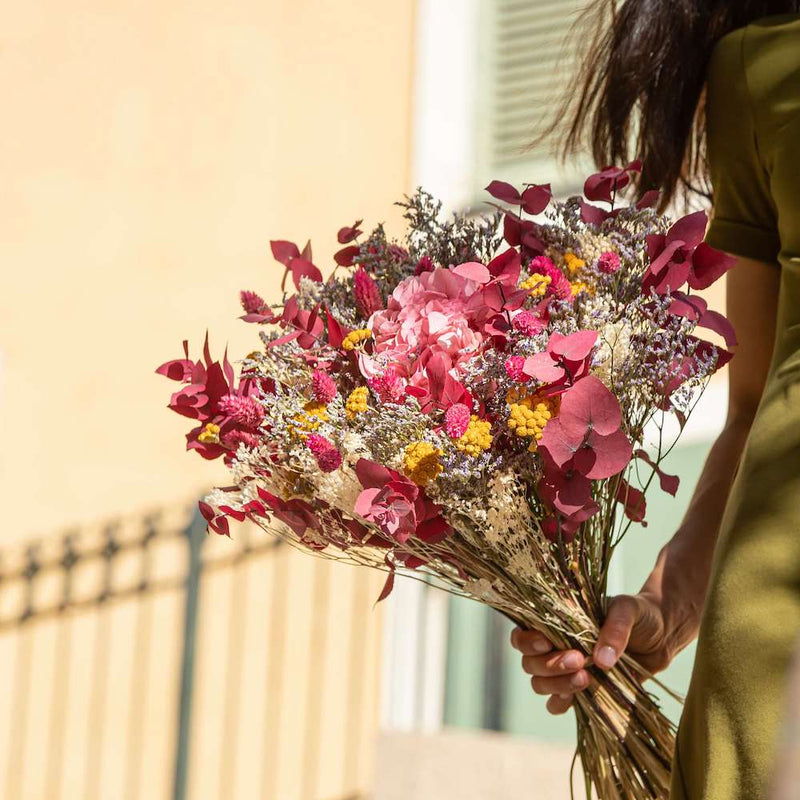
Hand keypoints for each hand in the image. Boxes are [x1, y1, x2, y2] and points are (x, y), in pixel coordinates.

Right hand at [510, 592, 675, 714]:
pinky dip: (561, 704)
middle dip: (550, 665)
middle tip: (580, 660)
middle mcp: (555, 646)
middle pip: (529, 663)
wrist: (661, 635)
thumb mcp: (628, 610)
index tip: (547, 643)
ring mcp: (566, 670)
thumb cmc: (639, 615)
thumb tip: (601, 660)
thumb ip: (614, 629)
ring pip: (539, 684)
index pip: (523, 633)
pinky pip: (557, 704)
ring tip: (586, 678)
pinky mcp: (581, 690)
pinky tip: (577, 697)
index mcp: (556, 622)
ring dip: (557, 685)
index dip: (527, 641)